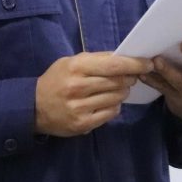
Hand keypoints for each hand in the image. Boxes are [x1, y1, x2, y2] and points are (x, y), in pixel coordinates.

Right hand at [35, 52, 153, 136]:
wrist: (34, 107)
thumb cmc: (56, 79)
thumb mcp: (71, 62)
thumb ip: (97, 59)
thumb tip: (124, 56)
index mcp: (76, 67)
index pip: (113, 65)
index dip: (134, 64)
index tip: (148, 63)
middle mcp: (78, 88)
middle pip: (118, 82)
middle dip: (130, 78)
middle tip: (132, 76)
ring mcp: (80, 108)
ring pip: (117, 98)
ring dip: (122, 92)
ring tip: (117, 88)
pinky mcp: (83, 124)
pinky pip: (111, 113)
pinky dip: (115, 106)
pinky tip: (107, 101)